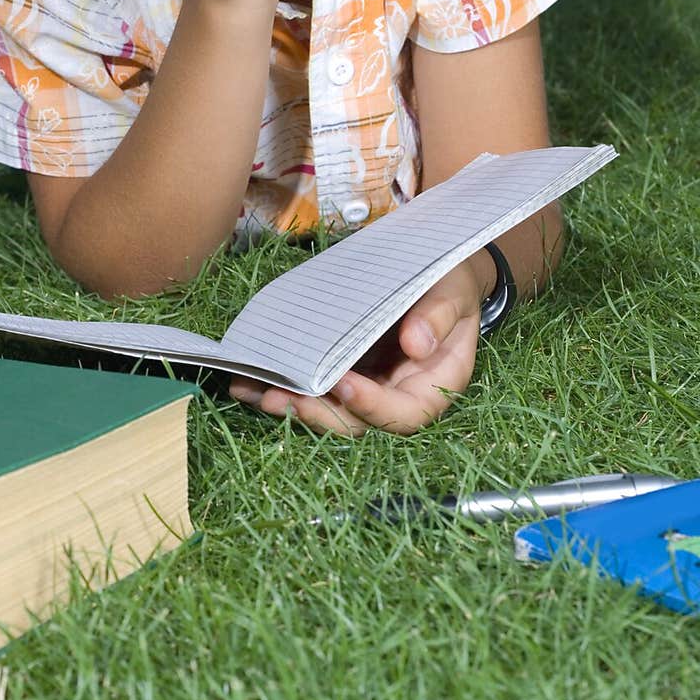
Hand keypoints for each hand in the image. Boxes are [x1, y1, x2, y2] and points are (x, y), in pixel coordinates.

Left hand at [229, 257, 483, 436]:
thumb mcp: (453, 293)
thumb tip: (417, 345)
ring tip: (256, 393)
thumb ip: (438, 317)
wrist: (437, 276)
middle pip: (357, 423)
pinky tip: (247, 382)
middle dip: (318, 414)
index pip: (402, 414)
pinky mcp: (342, 372)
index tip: (344, 386)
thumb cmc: (448, 285)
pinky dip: (282, 387)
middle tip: (282, 399)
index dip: (371, 407)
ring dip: (292, 406)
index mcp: (431, 387)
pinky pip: (313, 388)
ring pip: (328, 410)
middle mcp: (395, 396)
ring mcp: (366, 387)